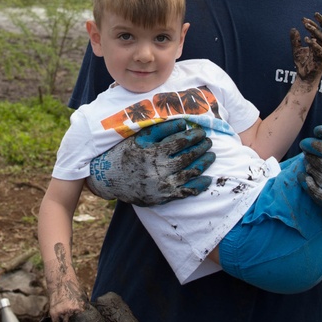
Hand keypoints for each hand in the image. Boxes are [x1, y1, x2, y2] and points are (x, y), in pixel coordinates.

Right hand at [86, 118, 215, 205]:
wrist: (110, 178)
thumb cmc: (126, 153)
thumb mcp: (139, 138)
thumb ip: (160, 129)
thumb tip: (182, 124)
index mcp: (153, 152)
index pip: (180, 142)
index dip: (193, 136)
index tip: (201, 132)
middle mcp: (159, 170)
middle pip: (188, 157)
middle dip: (201, 148)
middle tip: (209, 141)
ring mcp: (162, 185)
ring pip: (190, 173)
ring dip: (203, 164)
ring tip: (211, 156)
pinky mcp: (163, 197)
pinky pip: (185, 192)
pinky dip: (198, 185)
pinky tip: (207, 178)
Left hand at [290, 12, 321, 84]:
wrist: (303, 78)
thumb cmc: (302, 64)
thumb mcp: (296, 50)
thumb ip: (295, 40)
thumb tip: (294, 28)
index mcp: (319, 43)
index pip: (320, 30)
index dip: (314, 23)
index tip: (303, 18)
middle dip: (321, 22)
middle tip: (311, 17)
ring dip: (315, 31)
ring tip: (306, 26)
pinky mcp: (321, 60)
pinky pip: (320, 50)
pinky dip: (314, 44)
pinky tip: (306, 39)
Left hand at [299, 124, 321, 223]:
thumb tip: (318, 131)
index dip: (313, 144)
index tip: (305, 143)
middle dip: (309, 156)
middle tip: (305, 153)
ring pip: (319, 177)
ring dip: (309, 168)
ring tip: (308, 164)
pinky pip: (318, 193)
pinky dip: (308, 184)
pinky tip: (305, 177)